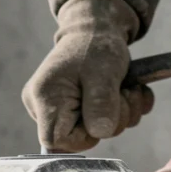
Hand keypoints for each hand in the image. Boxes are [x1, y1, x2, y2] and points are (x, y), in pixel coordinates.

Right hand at [22, 0, 154, 152]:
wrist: (96, 31)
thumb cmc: (96, 45)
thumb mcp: (104, 71)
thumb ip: (101, 102)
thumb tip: (101, 132)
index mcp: (44, 97)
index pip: (55, 140)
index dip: (84, 136)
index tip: (105, 115)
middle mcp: (42, 108)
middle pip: (77, 139)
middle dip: (112, 120)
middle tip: (126, 94)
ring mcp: (56, 111)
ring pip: (93, 134)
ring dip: (122, 114)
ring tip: (128, 89)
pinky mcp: (71, 113)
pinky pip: (97, 128)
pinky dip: (121, 113)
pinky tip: (127, 93)